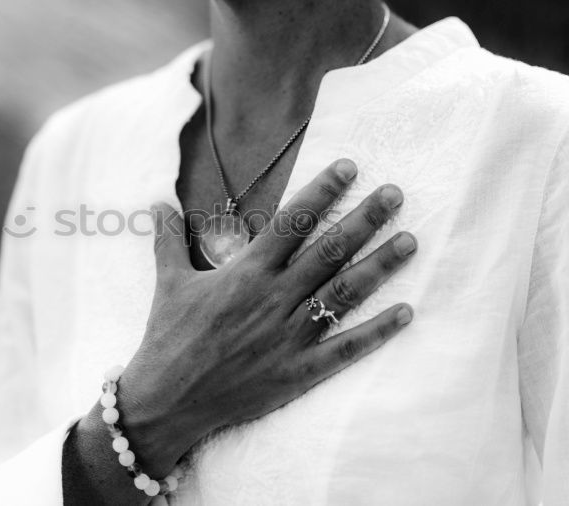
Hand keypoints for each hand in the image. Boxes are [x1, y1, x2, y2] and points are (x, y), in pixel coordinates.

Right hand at [119, 159, 416, 475]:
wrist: (167, 400)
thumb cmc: (167, 338)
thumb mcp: (168, 282)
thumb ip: (169, 239)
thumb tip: (158, 203)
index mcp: (245, 272)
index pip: (291, 223)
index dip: (322, 192)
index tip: (349, 168)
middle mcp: (274, 298)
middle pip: (328, 251)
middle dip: (364, 219)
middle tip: (395, 194)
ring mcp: (290, 335)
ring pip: (344, 293)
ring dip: (379, 265)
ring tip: (410, 240)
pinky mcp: (299, 371)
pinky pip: (345, 348)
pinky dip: (377, 331)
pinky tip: (406, 312)